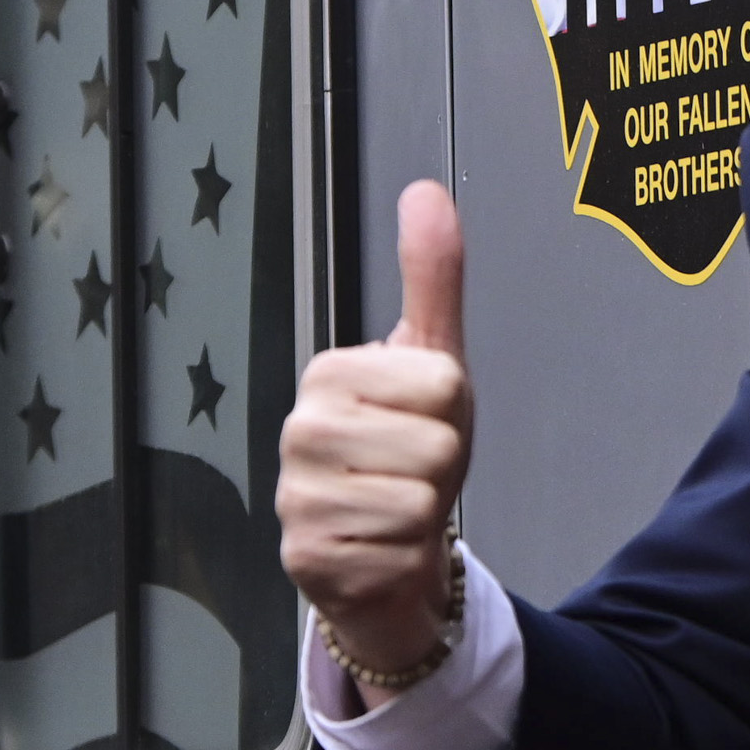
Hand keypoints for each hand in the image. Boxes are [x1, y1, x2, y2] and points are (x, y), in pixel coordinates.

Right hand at [281, 181, 472, 681]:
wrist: (381, 545)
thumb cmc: (407, 449)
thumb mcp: (432, 361)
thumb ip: (431, 278)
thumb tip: (426, 192)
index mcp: (329, 373)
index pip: (444, 384)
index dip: (452, 410)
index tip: (421, 418)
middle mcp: (301, 431)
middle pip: (437, 447)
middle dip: (442, 466)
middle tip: (411, 469)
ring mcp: (297, 497)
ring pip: (419, 502)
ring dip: (423, 515)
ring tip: (396, 504)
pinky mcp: (305, 557)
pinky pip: (397, 552)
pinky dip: (403, 555)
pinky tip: (378, 543)